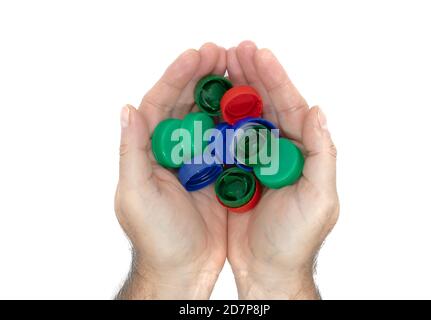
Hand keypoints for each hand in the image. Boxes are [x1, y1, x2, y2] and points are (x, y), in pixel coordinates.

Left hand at [114, 43, 227, 298]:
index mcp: (150, 151)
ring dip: (222, 93)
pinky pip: (228, 140)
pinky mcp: (218, 172)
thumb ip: (133, 152)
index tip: (196, 56)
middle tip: (222, 53)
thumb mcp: (138, 195)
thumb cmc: (156, 237)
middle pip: (186, 104)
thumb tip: (128, 109)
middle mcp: (173, 150)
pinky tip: (251, 106)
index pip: (159, 104)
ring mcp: (197, 160)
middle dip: (202, 76)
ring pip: (210, 117)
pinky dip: (238, 122)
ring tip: (239, 70)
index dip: (175, 77)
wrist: (185, 268)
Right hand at [226, 41, 338, 298]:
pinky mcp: (233, 172)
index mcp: (301, 151)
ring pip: (241, 117)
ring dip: (231, 91)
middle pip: (264, 105)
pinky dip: (214, 120)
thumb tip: (318, 112)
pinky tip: (203, 103)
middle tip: (234, 50)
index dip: (275, 79)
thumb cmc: (296, 239)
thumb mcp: (319, 199)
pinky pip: (223, 140)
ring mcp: (253, 159)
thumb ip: (322, 154)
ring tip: (218, 65)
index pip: (290, 107)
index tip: (258, 55)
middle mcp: (278, 150)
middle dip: (251, 76)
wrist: (267, 269)